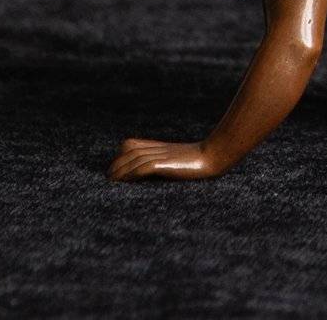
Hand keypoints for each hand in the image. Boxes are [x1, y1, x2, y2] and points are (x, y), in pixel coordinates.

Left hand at [107, 138, 223, 180]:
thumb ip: (170, 161)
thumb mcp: (183, 159)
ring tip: (112, 181)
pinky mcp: (166, 163)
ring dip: (120, 170)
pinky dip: (131, 173)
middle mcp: (160, 149)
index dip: (121, 155)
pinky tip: (127, 181)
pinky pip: (143, 167)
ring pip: (133, 159)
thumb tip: (158, 171)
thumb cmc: (205, 160)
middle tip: (110, 178)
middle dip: (116, 164)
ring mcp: (163, 155)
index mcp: (162, 148)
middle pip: (129, 151)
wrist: (216, 156)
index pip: (132, 144)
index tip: (115, 169)